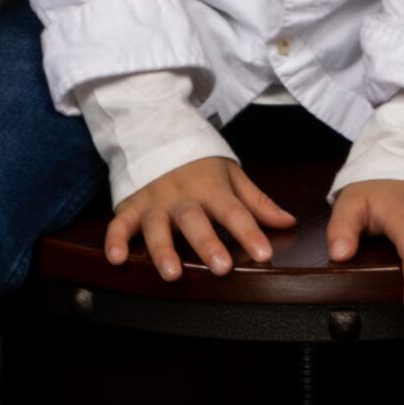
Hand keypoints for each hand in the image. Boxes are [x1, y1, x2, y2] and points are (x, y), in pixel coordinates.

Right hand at [107, 156, 296, 280]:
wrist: (157, 130)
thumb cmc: (199, 162)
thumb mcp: (231, 175)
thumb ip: (257, 202)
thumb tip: (288, 222)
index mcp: (211, 187)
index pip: (234, 211)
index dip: (250, 232)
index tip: (265, 254)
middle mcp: (182, 195)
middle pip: (195, 221)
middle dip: (208, 244)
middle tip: (221, 267)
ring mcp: (154, 201)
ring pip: (157, 226)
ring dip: (163, 250)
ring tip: (172, 273)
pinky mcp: (130, 205)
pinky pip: (120, 223)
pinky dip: (115, 240)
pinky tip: (117, 258)